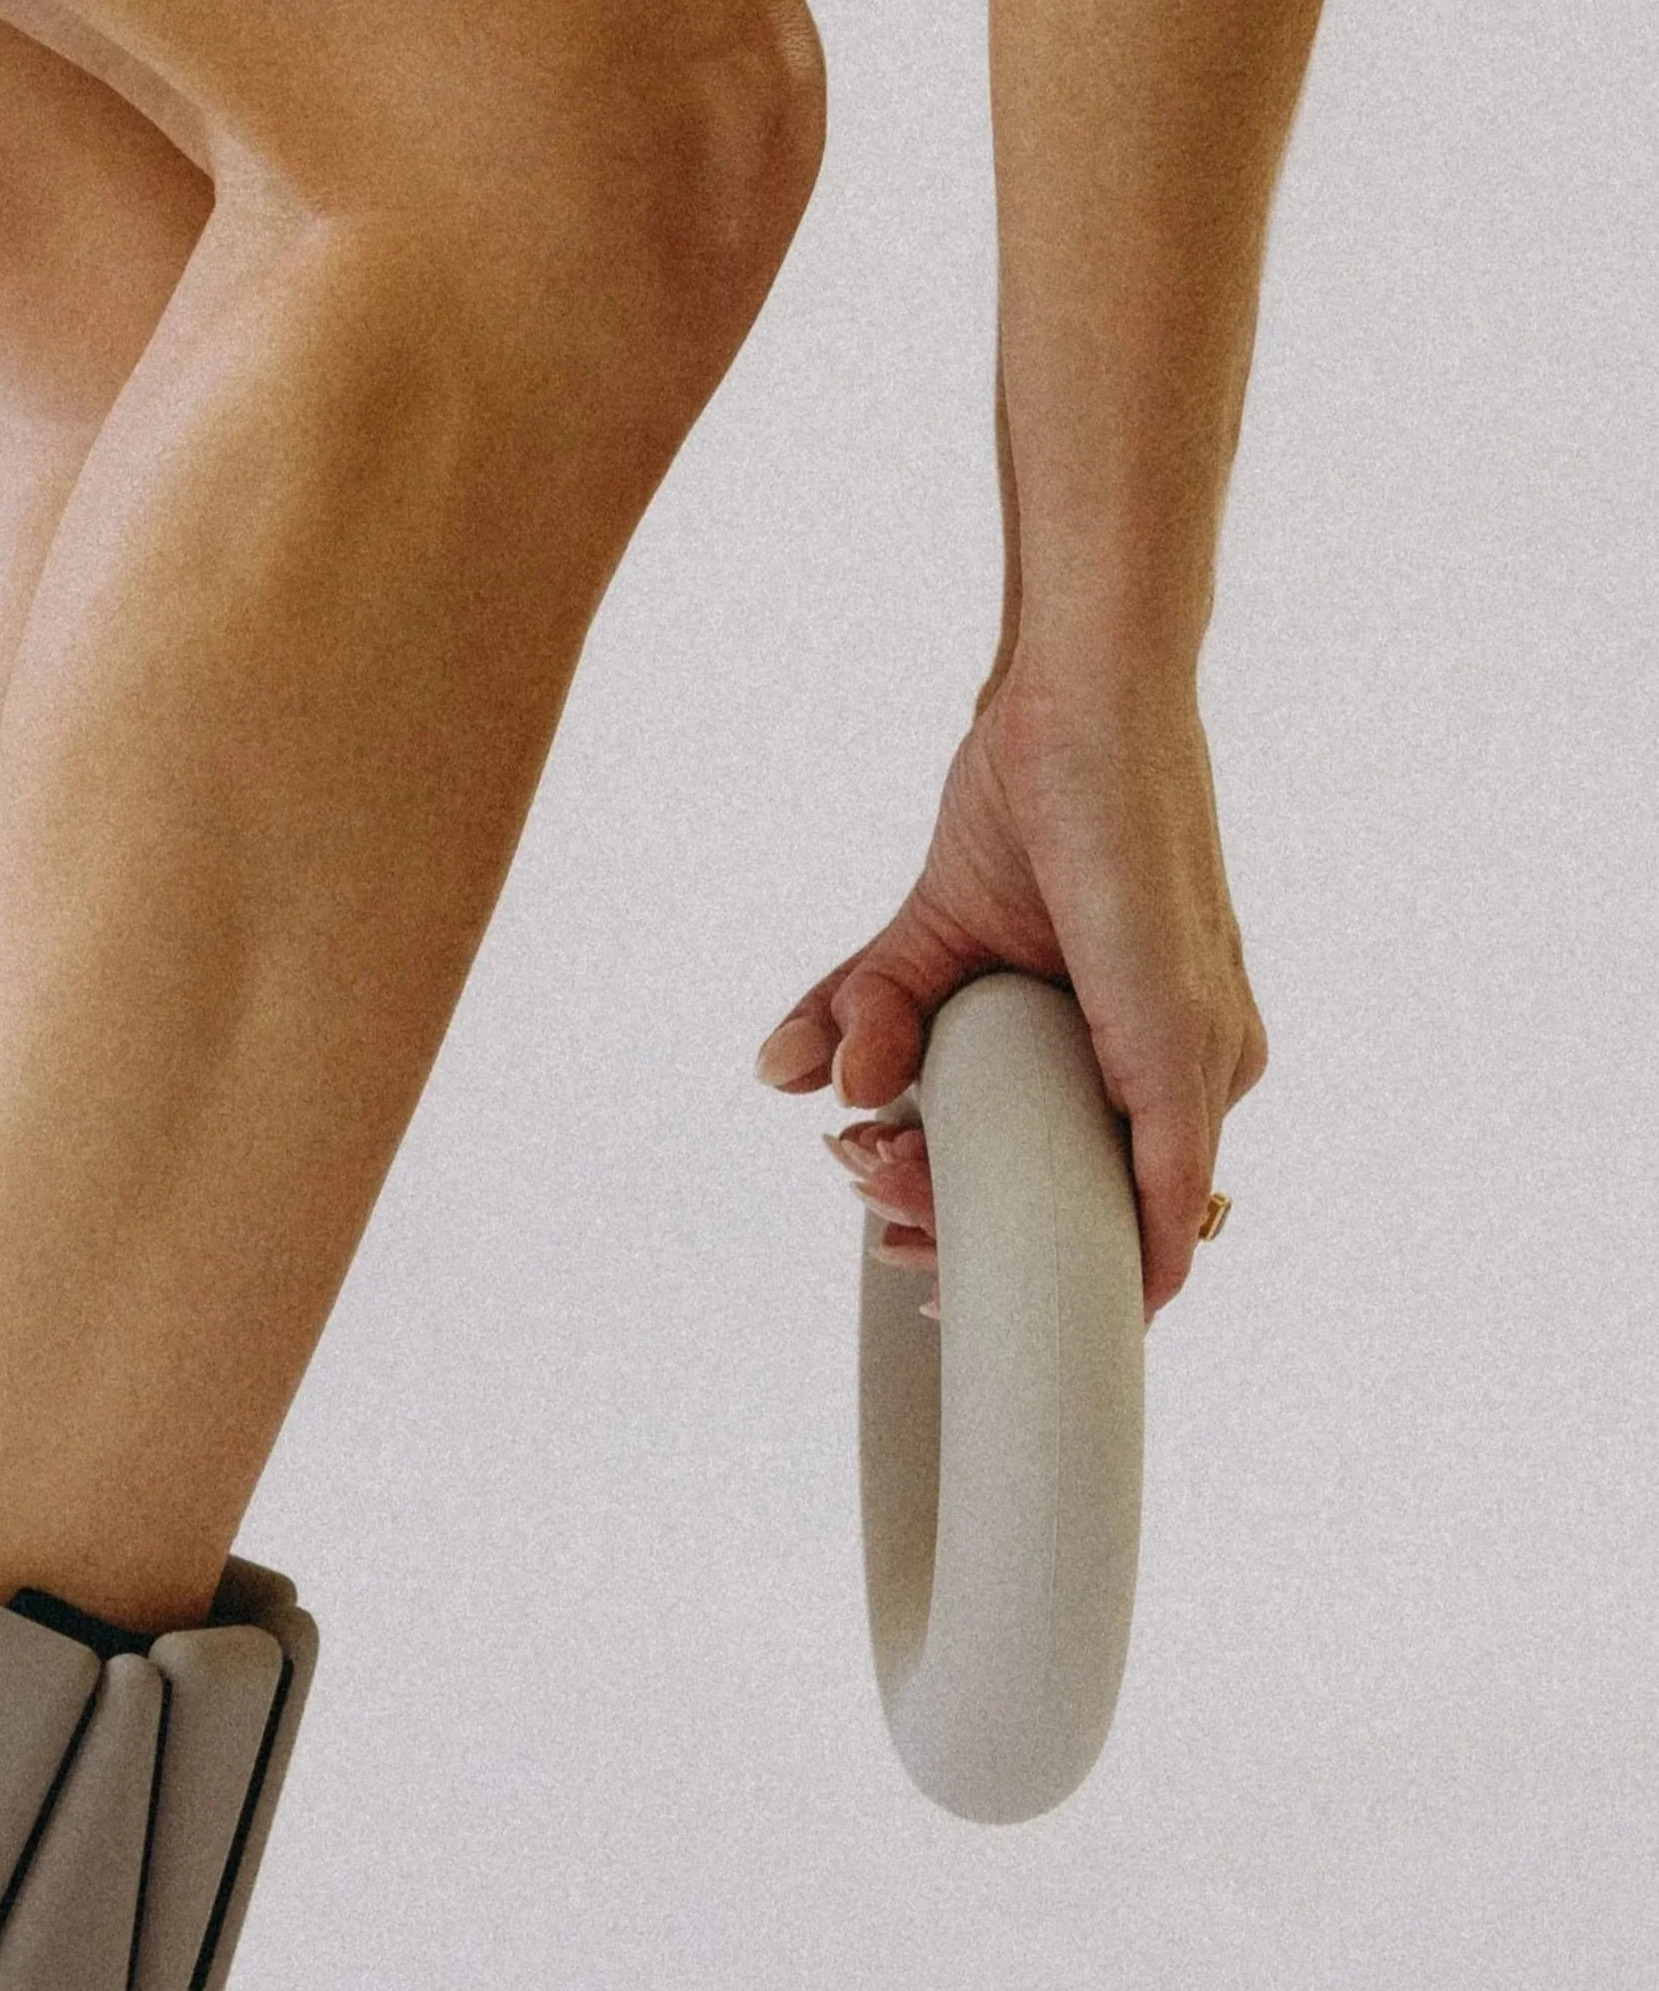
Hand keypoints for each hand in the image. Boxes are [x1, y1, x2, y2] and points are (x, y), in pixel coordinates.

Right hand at [755, 666, 1267, 1317]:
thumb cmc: (1030, 800)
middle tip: (856, 1170)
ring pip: (1094, 1220)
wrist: (1078, 697)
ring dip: (972, 1221)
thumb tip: (787, 1079)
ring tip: (873, 1156)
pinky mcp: (1184, 1045)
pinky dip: (1114, 1259)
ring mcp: (1203, 1060)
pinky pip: (1166, 1195)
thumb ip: (868, 1015)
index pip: (1075, 1200)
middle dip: (943, 1226)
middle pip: (1071, 1224)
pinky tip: (1061, 1294)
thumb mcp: (926, 938)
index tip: (894, 1232)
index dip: (979, 1245)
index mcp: (1149, 1053)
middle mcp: (1197, 1068)